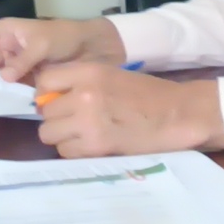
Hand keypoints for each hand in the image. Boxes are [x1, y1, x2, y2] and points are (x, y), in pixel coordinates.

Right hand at [0, 18, 125, 82]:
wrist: (90, 47)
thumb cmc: (64, 36)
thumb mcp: (42, 44)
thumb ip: (23, 60)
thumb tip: (3, 77)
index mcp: (6, 31)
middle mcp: (7, 47)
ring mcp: (17, 64)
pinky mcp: (27, 78)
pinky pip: (13, 86)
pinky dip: (9, 94)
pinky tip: (4, 104)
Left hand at [33, 63, 223, 157]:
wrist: (178, 114)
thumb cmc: (148, 94)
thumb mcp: (112, 75)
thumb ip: (81, 83)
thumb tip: (49, 100)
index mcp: (90, 71)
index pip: (45, 82)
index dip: (48, 94)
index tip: (60, 102)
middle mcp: (84, 94)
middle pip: (45, 111)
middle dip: (57, 119)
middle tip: (76, 123)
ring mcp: (88, 121)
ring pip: (49, 133)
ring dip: (63, 137)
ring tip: (84, 136)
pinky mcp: (96, 145)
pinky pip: (66, 151)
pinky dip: (75, 151)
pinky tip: (93, 146)